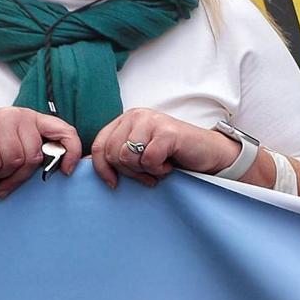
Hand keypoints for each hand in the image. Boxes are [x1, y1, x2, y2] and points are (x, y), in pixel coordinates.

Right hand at [0, 106, 81, 197]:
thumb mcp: (6, 149)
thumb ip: (30, 151)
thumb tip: (61, 167)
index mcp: (26, 118)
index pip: (63, 130)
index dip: (72, 151)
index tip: (67, 173)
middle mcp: (14, 115)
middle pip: (34, 155)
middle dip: (18, 176)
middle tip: (0, 181)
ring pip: (15, 161)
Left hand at [90, 107, 236, 188]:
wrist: (209, 153)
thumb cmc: (174, 155)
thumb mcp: (140, 152)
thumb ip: (118, 153)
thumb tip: (89, 166)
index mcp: (126, 119)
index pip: (100, 145)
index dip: (102, 168)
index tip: (113, 184)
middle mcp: (136, 115)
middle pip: (112, 154)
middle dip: (129, 172)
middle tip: (148, 174)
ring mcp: (152, 121)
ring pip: (128, 157)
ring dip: (145, 170)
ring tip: (160, 167)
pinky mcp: (167, 132)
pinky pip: (148, 160)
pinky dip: (159, 169)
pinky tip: (170, 164)